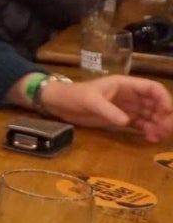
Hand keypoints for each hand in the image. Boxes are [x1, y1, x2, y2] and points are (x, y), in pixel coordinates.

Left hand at [39, 75, 172, 142]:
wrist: (60, 104)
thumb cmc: (75, 95)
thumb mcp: (91, 101)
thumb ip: (108, 110)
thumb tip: (127, 122)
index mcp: (125, 84)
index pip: (151, 88)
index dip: (163, 99)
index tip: (166, 113)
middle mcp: (129, 95)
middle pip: (155, 103)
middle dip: (163, 115)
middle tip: (165, 130)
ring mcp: (126, 107)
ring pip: (150, 115)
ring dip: (157, 125)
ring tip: (156, 137)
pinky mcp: (120, 118)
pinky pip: (140, 123)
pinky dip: (147, 130)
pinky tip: (150, 138)